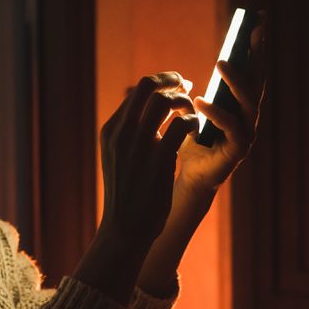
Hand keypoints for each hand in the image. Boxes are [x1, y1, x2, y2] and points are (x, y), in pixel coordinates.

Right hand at [95, 71, 198, 248]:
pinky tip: (196, 129)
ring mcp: (139, 145)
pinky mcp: (159, 159)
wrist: (125, 228)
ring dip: (184, 101)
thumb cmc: (128, 194)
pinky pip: (182, 125)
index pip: (137, 91)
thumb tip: (154, 112)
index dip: (160, 83)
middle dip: (172, 80)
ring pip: (165, 101)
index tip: (176, 86)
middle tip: (188, 85)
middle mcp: (122, 133)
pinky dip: (193, 121)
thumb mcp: (120, 158)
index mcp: (111, 130)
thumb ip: (132, 134)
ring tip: (193, 111)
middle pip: (148, 86)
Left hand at [176, 24, 267, 193]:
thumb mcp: (188, 111)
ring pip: (247, 102)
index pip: (250, 68)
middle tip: (254, 31)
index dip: (255, 44)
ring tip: (220, 63)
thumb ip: (189, 93)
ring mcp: (246, 132)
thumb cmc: (188, 143)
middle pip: (257, 79)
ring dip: (236, 81)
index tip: (258, 17)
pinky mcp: (238, 150)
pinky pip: (232, 128)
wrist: (187, 178)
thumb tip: (185, 72)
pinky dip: (216, 113)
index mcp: (238, 102)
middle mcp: (248, 115)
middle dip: (257, 53)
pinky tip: (200, 102)